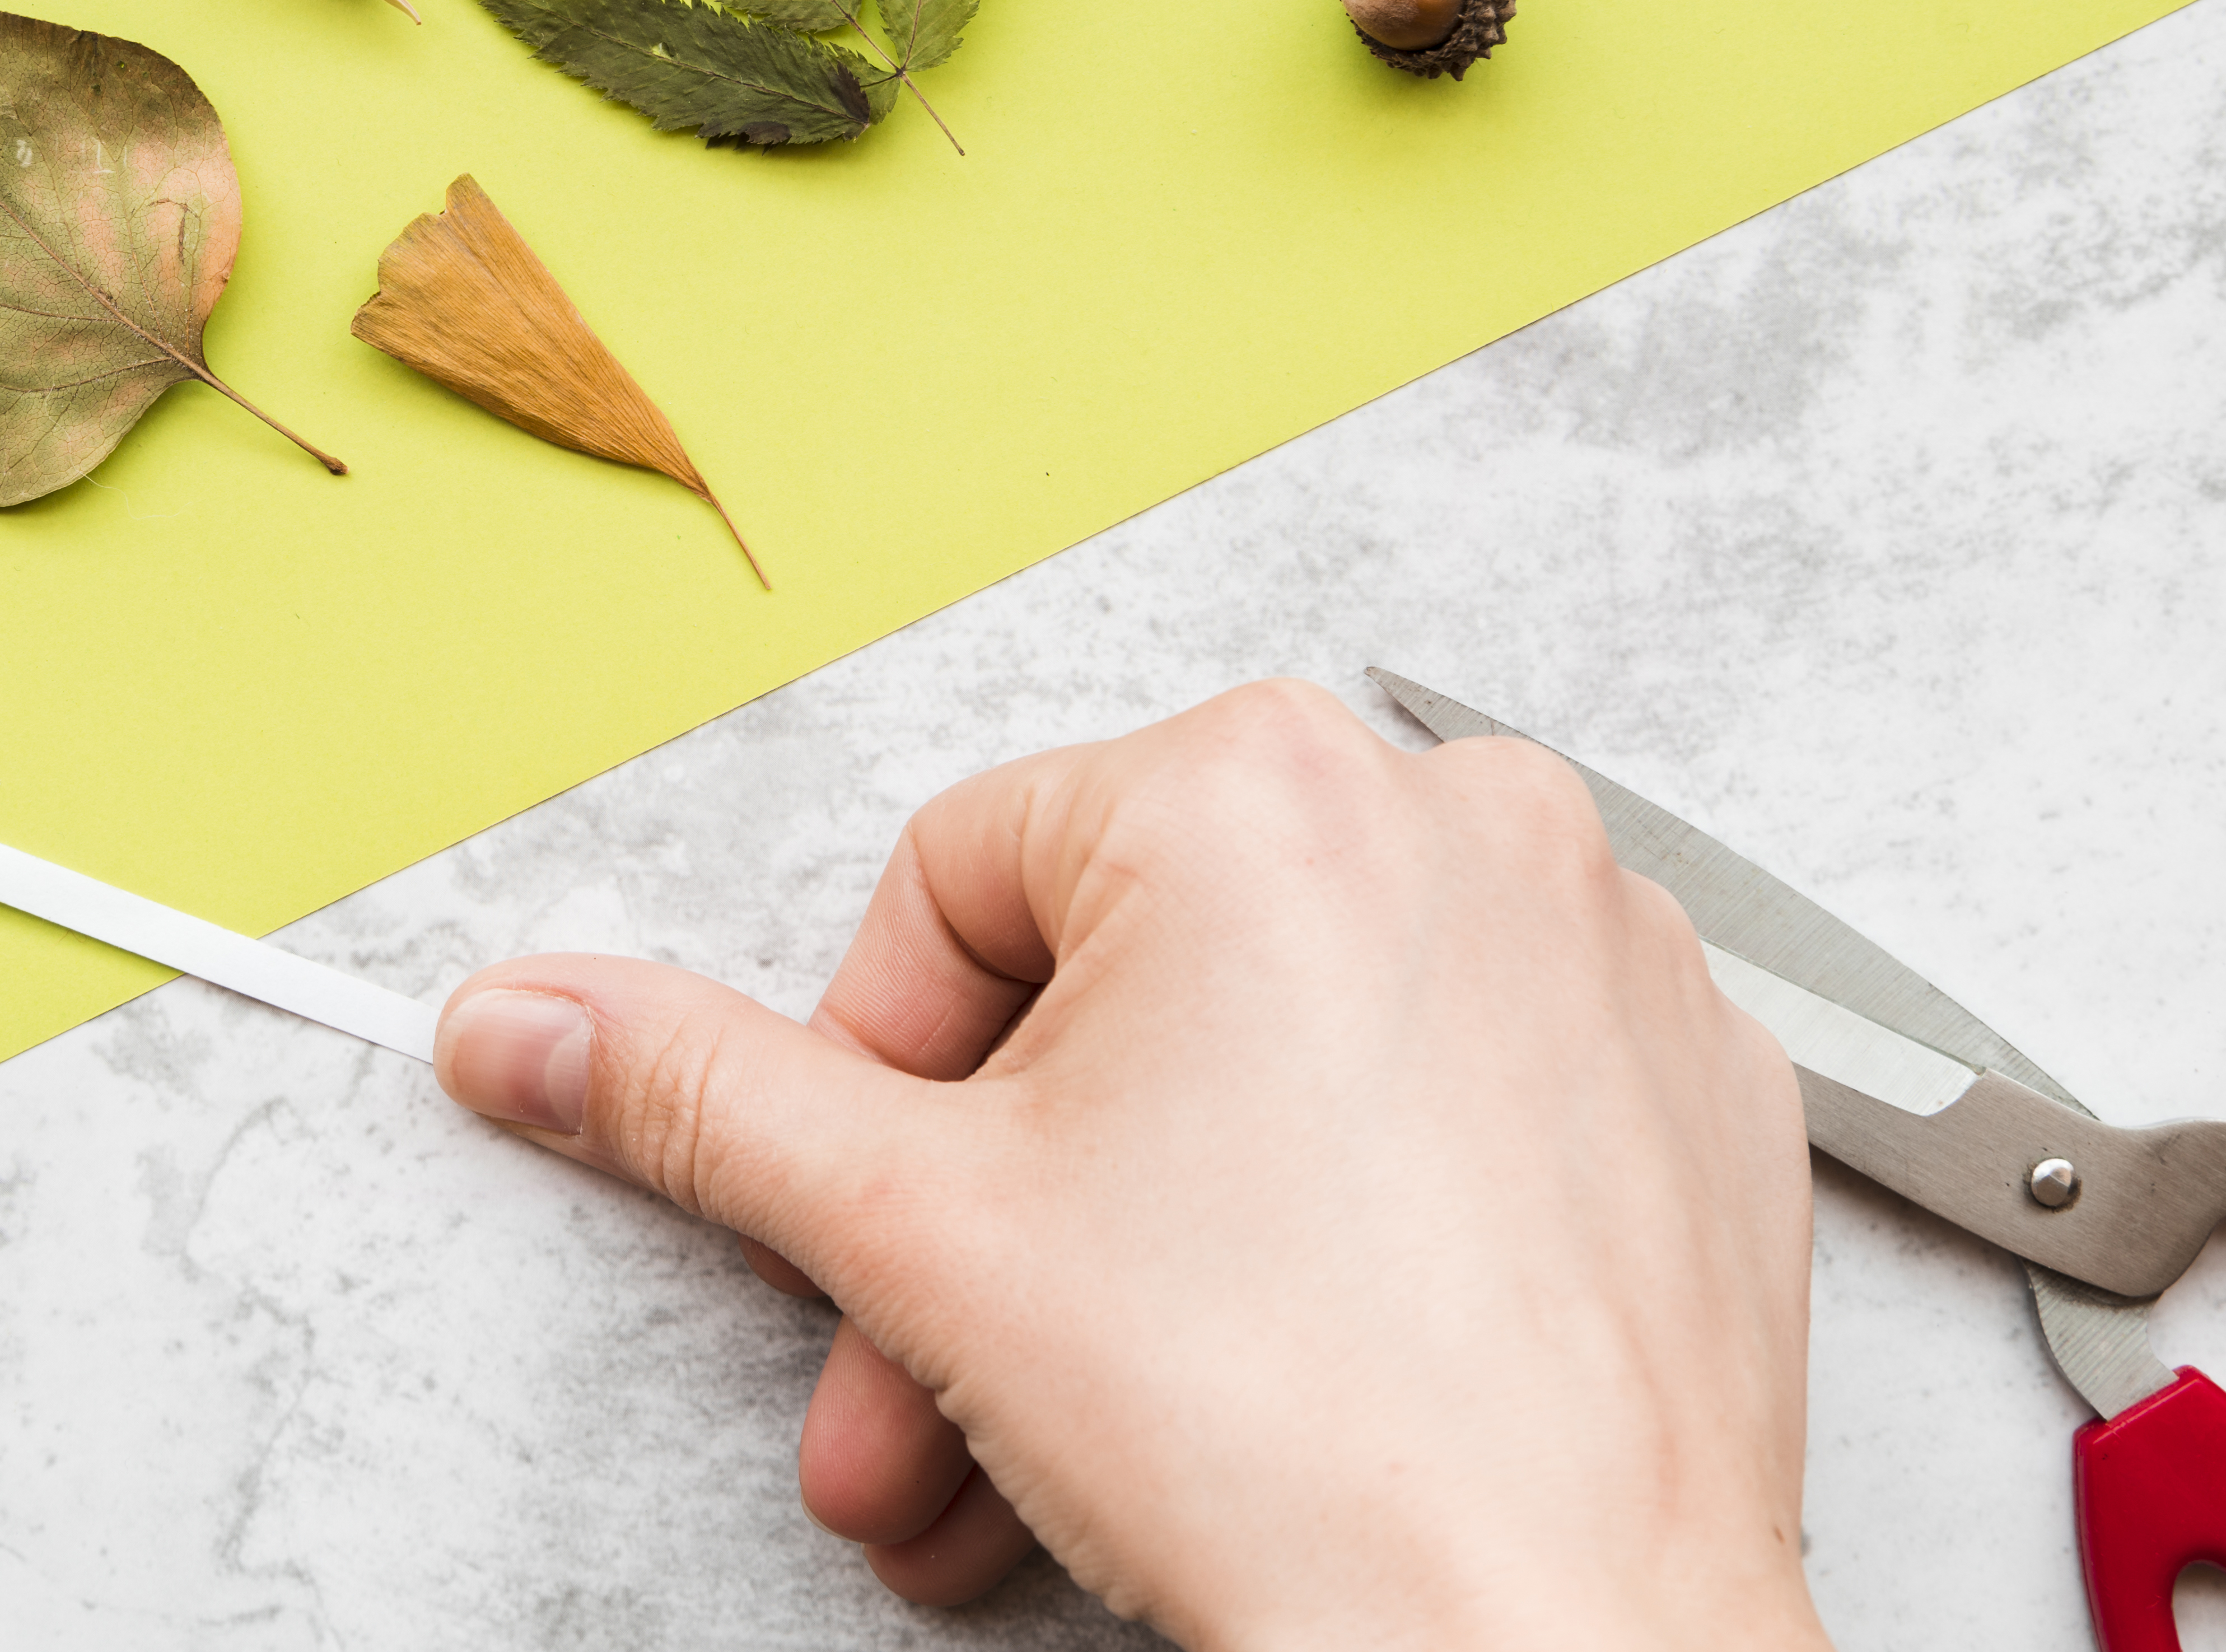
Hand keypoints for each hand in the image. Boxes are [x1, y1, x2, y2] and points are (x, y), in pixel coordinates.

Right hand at [433, 680, 1826, 1650]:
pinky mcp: (1695, 1086)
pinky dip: (1358, 1221)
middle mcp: (1452, 818)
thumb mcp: (910, 1229)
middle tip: (934, 1379)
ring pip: (1279, 1063)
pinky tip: (1304, 1368)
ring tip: (1094, 1426)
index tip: (884, 1235)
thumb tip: (530, 1018)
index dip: (880, 1081)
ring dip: (1148, 1242)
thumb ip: (694, 1093)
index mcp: (1255, 785)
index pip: (955, 887)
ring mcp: (1600, 949)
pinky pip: (1454, 1106)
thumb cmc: (1291, 1440)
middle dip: (992, 1218)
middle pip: (1118, 992)